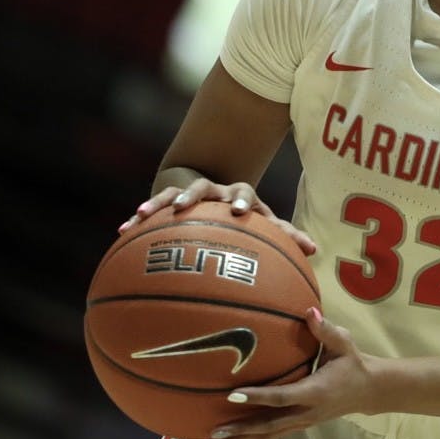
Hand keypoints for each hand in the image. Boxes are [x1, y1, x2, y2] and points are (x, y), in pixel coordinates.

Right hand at [118, 178, 316, 255]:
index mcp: (241, 198)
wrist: (213, 191)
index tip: (242, 212)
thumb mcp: (262, 225)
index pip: (246, 195)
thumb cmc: (243, 218)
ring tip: (142, 214)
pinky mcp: (168, 197)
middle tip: (188, 205)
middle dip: (196, 194)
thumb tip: (315, 249)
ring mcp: (191, 193)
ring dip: (160, 202)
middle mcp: (216, 192)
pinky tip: (124, 228)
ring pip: (173, 194)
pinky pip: (153, 205)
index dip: (244, 202)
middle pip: (206, 188)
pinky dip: (141, 216)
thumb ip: (285, 236)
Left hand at [204, 307, 376, 438]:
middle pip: (269, 426)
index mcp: (315, 391)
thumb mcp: (343, 343)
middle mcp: (306, 412)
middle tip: (212, 433)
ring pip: (267, 437)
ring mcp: (301, 423)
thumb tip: (309, 311)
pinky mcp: (298, 426)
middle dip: (240, 431)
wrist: (369, 390)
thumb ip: (325, 329)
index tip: (232, 396)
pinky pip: (271, 437)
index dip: (257, 397)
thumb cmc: (352, 363)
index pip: (282, 397)